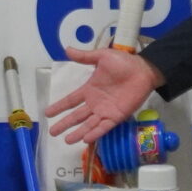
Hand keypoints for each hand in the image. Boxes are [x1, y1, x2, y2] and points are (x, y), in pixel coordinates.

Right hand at [42, 48, 165, 145]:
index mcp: (89, 89)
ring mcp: (105, 111)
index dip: (59, 107)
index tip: (47, 113)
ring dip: (77, 132)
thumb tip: (66, 49)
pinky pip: (103, 127)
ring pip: (88, 124)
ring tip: (67, 141)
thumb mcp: (102, 56)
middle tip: (52, 132)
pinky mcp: (117, 116)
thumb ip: (84, 57)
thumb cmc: (124, 63)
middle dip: (64, 124)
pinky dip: (95, 133)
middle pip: (76, 116)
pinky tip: (85, 139)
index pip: (70, 101)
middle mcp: (95, 103)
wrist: (144, 70)